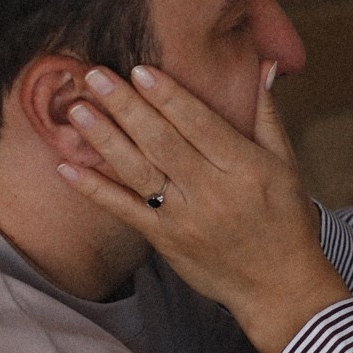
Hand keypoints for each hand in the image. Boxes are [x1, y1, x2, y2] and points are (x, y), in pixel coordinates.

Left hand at [57, 63, 351, 352]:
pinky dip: (94, 189)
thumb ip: (266, 114)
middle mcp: (213, 193)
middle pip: (162, 142)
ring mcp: (185, 219)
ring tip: (77, 109)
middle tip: (95, 75)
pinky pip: (125, 211)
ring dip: (105, 139)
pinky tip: (67, 166)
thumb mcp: (286, 164)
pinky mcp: (165, 241)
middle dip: (127, 106)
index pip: (200, 124)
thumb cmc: (286, 220)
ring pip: (139, 172)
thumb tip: (264, 65)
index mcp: (245, 168)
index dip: (168, 96)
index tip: (140, 69)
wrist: (279, 287)